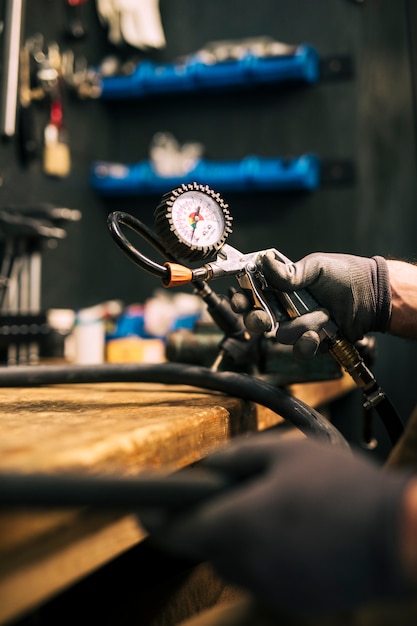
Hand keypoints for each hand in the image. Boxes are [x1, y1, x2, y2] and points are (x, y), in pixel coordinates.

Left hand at [143, 433, 410, 614]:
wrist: (395, 533)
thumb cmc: (342, 488)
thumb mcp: (286, 451)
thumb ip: (239, 456)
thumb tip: (211, 464)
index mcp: (238, 525)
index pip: (177, 534)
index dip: (155, 524)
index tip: (143, 514)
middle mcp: (247, 564)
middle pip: (208, 547)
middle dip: (210, 522)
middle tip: (232, 495)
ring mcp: (272, 587)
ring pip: (237, 563)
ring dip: (240, 539)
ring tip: (272, 510)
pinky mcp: (296, 600)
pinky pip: (266, 576)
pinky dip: (268, 555)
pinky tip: (295, 533)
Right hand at [234, 251, 391, 358]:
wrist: (373, 296)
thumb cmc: (347, 276)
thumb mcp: (316, 267)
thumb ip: (288, 272)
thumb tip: (264, 262)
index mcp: (281, 287)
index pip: (252, 294)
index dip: (241, 300)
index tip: (241, 301)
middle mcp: (285, 308)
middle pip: (257, 320)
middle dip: (258, 320)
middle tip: (266, 318)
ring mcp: (298, 326)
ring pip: (281, 335)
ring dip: (301, 326)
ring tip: (322, 315)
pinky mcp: (312, 342)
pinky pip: (299, 350)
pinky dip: (308, 344)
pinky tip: (320, 334)